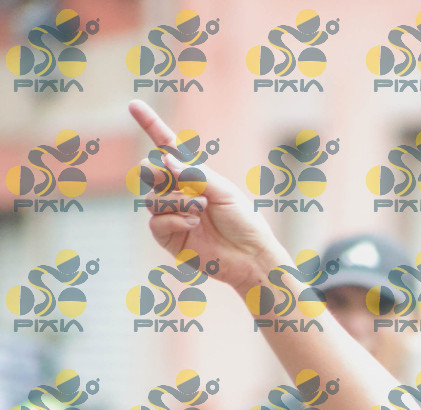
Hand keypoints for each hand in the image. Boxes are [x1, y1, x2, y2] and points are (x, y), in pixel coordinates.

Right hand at [128, 100, 288, 293]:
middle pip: (149, 172)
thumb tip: (165, 159)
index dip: (150, 125)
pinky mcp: (169, 238)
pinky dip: (173, 220)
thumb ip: (194, 174)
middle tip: (176, 180)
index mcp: (192, 175)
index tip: (133, 104)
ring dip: (176, 202)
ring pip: (152, 199)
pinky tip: (192, 223)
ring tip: (200, 210)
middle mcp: (178, 192)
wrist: (249, 256)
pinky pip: (156, 223)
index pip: (166, 147)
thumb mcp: (223, 190)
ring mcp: (171, 215)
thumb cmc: (243, 220)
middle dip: (157, 173)